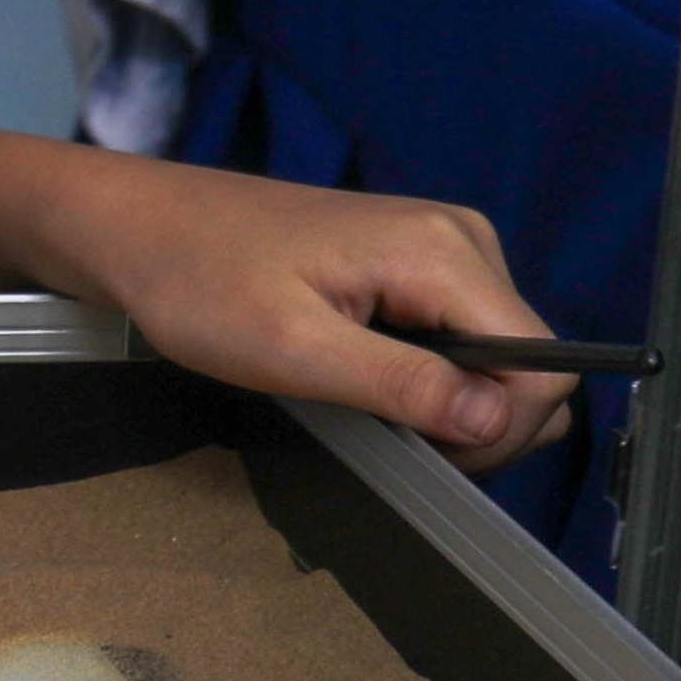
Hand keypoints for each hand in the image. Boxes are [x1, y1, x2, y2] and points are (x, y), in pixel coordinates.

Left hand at [24, 153, 579, 471]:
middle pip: (529, 367)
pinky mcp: (414, 263)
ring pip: (495, 361)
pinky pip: (458, 341)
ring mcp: (439, 248)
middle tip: (385, 436)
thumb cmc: (196, 281)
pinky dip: (425, 379)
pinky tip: (362, 377)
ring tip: (360, 401)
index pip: (543, 366)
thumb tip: (497, 421)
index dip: (499, 431)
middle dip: (475, 425)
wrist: (137, 227)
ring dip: (445, 405)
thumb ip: (402, 385)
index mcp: (443, 251)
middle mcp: (460, 239)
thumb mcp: (293, 350)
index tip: (426, 453)